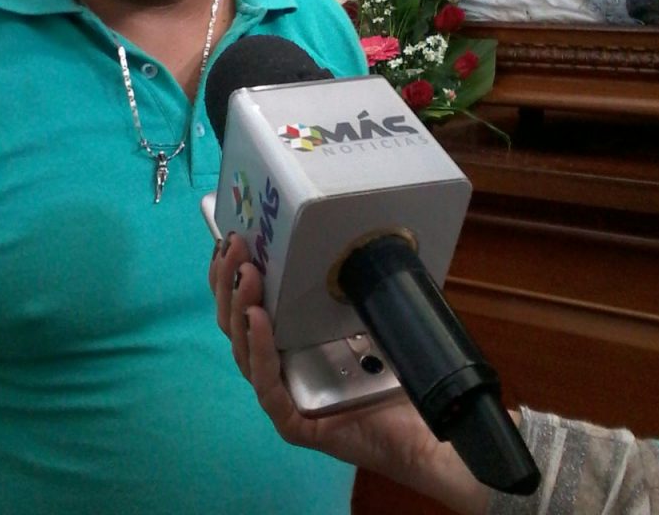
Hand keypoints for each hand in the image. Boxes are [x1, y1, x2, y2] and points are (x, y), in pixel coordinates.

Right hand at [209, 235, 489, 514]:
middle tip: (236, 244)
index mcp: (289, 345)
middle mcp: (280, 369)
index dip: (233, 275)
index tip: (233, 237)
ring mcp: (284, 398)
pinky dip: (261, 350)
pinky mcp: (295, 424)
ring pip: (244, 353)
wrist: (427, 428)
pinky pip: (268, 387)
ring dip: (241, 308)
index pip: (249, 307)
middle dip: (230, 282)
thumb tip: (338, 229)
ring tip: (246, 273)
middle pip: (237, 327)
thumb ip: (346, 284)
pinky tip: (258, 318)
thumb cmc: (398, 372)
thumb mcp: (366, 315)